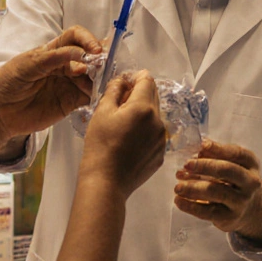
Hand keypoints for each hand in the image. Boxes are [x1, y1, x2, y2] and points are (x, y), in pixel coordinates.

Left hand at [0, 26, 103, 142]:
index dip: (87, 40)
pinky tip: (97, 94)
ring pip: (92, 76)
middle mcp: (64, 66)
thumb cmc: (8, 82)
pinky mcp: (70, 102)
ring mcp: (68, 84)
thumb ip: (54, 57)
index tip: (95, 50)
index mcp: (53, 51)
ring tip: (99, 82)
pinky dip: (97, 94)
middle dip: (98, 58)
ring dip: (99, 77)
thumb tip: (82, 55)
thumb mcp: (28, 64)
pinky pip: (89, 96)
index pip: (75, 37)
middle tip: (103, 66)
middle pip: (89, 56)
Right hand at [80, 71, 166, 197]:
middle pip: (153, 96)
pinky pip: (155, 133)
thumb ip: (114, 90)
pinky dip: (145, 131)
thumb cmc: (100, 146)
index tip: (125, 83)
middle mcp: (158, 121)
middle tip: (119, 104)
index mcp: (144, 107)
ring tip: (122, 125)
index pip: (147, 80)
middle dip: (138, 94)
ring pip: (154, 115)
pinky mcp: (161, 153)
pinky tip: (129, 141)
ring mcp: (162, 138)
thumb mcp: (102, 112)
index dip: (136, 77)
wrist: (106, 182)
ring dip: (142, 113)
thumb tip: (123, 80)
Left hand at [173, 140, 261, 242]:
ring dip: (193, 188)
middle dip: (205, 166)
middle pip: (227, 170)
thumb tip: (198, 150)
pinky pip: (207, 212)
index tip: (201, 145)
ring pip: (215, 192)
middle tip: (186, 164)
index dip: (218, 148)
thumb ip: (216, 155)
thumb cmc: (234, 180)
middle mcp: (250, 182)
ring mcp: (241, 201)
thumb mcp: (231, 164)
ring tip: (177, 186)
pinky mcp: (229, 217)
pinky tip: (179, 200)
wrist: (248, 208)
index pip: (237, 153)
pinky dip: (190, 206)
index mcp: (251, 164)